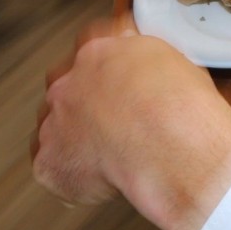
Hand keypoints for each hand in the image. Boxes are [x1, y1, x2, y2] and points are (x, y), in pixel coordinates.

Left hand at [33, 19, 230, 229]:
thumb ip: (145, 60)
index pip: (89, 51)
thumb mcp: (174, 62)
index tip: (116, 81)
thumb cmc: (182, 107)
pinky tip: (104, 178)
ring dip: (76, 139)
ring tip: (112, 155)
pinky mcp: (49, 162)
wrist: (171, 148)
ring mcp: (53, 123)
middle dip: (84, 105)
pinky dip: (74, 175)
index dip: (104, 70)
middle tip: (114, 123)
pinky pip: (54, 168)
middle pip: (65, 90)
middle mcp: (68, 84)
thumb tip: (144, 66)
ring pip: (55, 129)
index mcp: (98, 53)